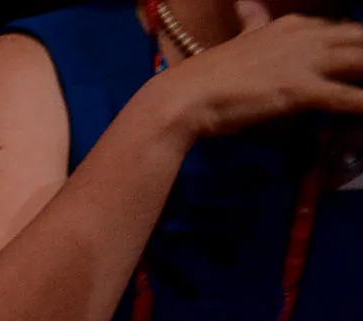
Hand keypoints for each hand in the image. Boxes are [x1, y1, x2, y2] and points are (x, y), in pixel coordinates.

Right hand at [145, 1, 362, 142]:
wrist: (182, 98)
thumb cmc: (205, 76)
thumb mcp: (236, 41)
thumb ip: (251, 23)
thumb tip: (244, 3)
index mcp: (291, 25)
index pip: (342, 31)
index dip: (359, 44)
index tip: (362, 55)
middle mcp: (305, 36)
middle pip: (360, 40)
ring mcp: (305, 61)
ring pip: (361, 61)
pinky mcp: (300, 89)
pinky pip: (345, 97)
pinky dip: (362, 104)